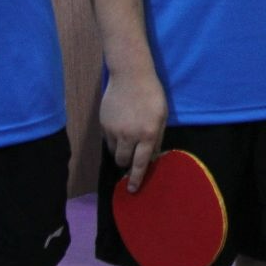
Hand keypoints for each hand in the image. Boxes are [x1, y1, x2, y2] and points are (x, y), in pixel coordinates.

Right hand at [100, 70, 167, 192]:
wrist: (131, 76)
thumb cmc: (152, 95)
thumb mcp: (162, 116)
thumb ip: (157, 138)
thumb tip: (152, 157)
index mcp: (147, 134)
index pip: (141, 163)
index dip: (137, 178)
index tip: (133, 190)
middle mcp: (129, 135)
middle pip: (123, 161)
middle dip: (126, 163)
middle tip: (131, 157)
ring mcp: (114, 130)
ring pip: (114, 151)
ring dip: (120, 151)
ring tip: (127, 139)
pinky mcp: (103, 124)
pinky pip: (107, 140)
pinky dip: (114, 140)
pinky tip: (120, 127)